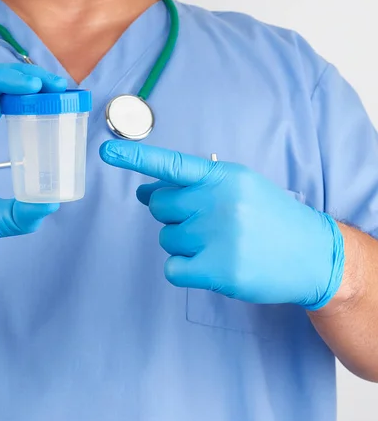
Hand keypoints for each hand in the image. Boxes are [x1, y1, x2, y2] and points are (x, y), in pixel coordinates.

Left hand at [100, 140, 344, 309]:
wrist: (314, 255)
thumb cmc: (270, 218)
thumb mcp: (238, 189)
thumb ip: (192, 187)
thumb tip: (145, 190)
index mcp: (223, 177)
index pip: (172, 164)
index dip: (136, 157)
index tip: (106, 151)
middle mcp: (219, 202)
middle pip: (160, 206)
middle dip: (172, 214)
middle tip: (202, 222)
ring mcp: (219, 236)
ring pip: (166, 238)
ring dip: (183, 243)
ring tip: (217, 244)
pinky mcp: (219, 269)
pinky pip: (173, 268)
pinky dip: (184, 269)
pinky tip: (210, 265)